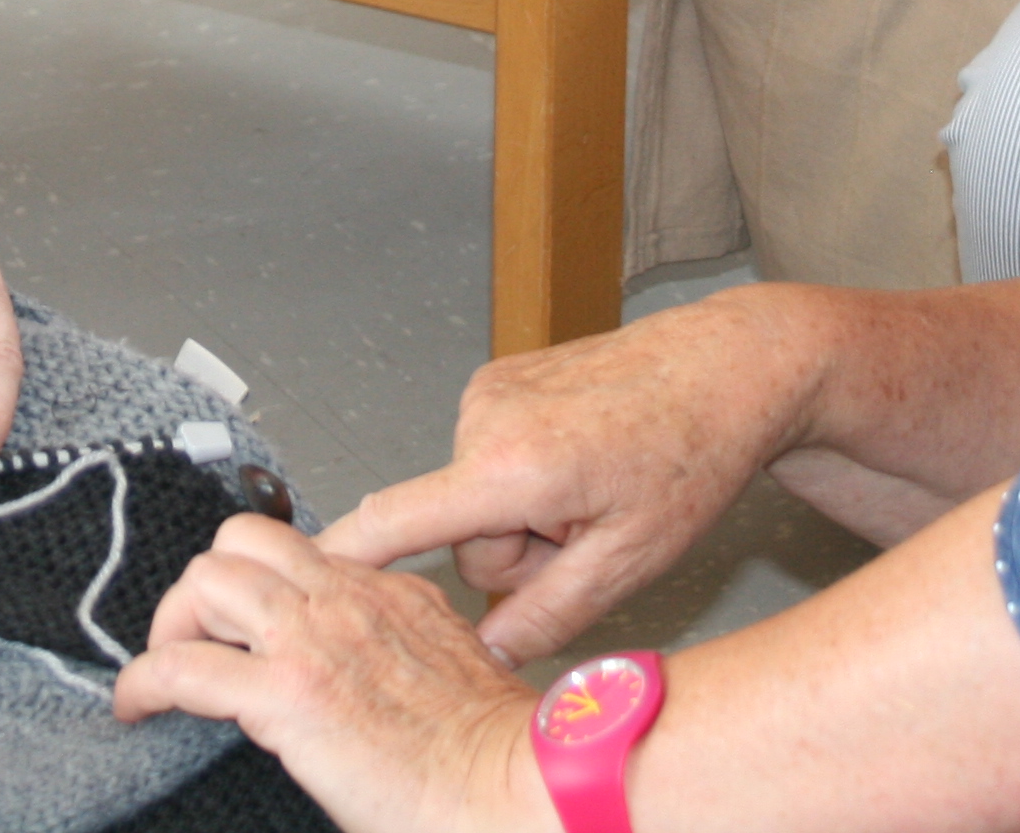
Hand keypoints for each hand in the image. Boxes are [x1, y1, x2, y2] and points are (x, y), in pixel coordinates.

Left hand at [115, 517, 538, 832]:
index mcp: (389, 593)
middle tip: (196, 639)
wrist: (516, 784)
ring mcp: (312, 638)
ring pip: (206, 580)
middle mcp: (346, 597)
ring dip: (172, 624)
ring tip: (165, 668)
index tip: (242, 623)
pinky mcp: (285, 692)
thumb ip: (401, 653)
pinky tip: (136, 705)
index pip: (301, 553)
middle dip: (206, 586)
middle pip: (243, 540)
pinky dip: (142, 682)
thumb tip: (362, 676)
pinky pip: (181, 668)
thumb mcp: (452, 671)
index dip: (259, 584)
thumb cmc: (497, 755)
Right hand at [319, 296, 809, 665]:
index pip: (396, 521)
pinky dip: (528, 474)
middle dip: (517, 550)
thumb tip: (486, 652)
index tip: (294, 581)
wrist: (725, 368)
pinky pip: (488, 457)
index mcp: (511, 466)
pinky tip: (587, 457)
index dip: (345, 558)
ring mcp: (489, 390)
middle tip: (591, 532)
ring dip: (526, 513)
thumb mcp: (629, 562)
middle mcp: (485, 417)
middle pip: (460, 535)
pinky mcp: (499, 377)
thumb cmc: (691, 455)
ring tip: (597, 489)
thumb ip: (546, 616)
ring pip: (475, 500)